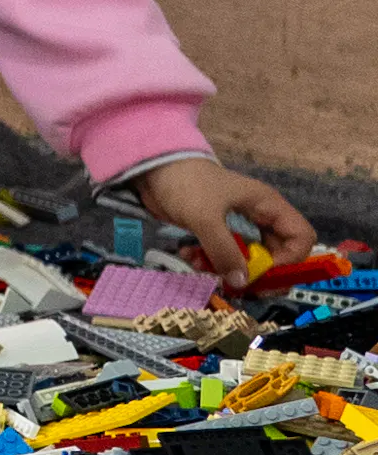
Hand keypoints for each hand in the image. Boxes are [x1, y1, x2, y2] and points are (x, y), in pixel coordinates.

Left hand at [132, 155, 316, 292]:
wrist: (152, 168)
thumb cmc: (185, 185)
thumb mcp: (204, 218)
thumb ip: (223, 250)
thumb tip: (242, 282)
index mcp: (268, 206)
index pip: (302, 237)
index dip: (290, 259)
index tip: (264, 272)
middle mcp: (260, 217)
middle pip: (278, 254)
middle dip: (260, 272)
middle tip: (239, 285)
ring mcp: (238, 225)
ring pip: (249, 258)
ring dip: (230, 269)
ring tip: (204, 268)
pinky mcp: (218, 232)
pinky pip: (225, 255)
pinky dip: (211, 261)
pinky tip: (190, 258)